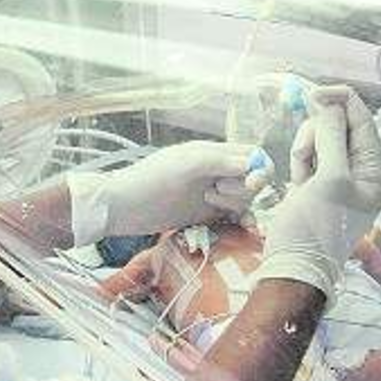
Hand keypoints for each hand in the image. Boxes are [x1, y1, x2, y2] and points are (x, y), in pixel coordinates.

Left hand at [67, 141, 265, 245]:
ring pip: (244, 199)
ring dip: (236, 204)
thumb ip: (221, 162)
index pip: (253, 155)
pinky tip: (245, 228)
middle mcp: (214, 171)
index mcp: (211, 152)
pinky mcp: (204, 214)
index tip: (249, 184)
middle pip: (253, 179)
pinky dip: (243, 221)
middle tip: (214, 192)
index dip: (259, 169)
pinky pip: (234, 217)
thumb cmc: (148, 181)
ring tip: (208, 203)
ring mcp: (210, 192)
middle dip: (243, 189)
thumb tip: (255, 165)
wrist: (120, 208)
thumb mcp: (186, 165)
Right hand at [255, 86, 380, 300]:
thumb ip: (330, 136)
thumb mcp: (327, 179)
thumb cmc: (314, 229)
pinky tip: (297, 184)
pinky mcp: (318, 184)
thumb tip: (327, 101)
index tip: (313, 93)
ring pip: (321, 140)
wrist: (293, 267)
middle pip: (339, 127)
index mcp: (375, 172)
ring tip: (300, 177)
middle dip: (317, 134)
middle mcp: (361, 172)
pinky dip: (300, 163)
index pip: (363, 120)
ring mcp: (339, 179)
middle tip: (305, 157)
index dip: (340, 101)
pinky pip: (309, 157)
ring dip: (306, 150)